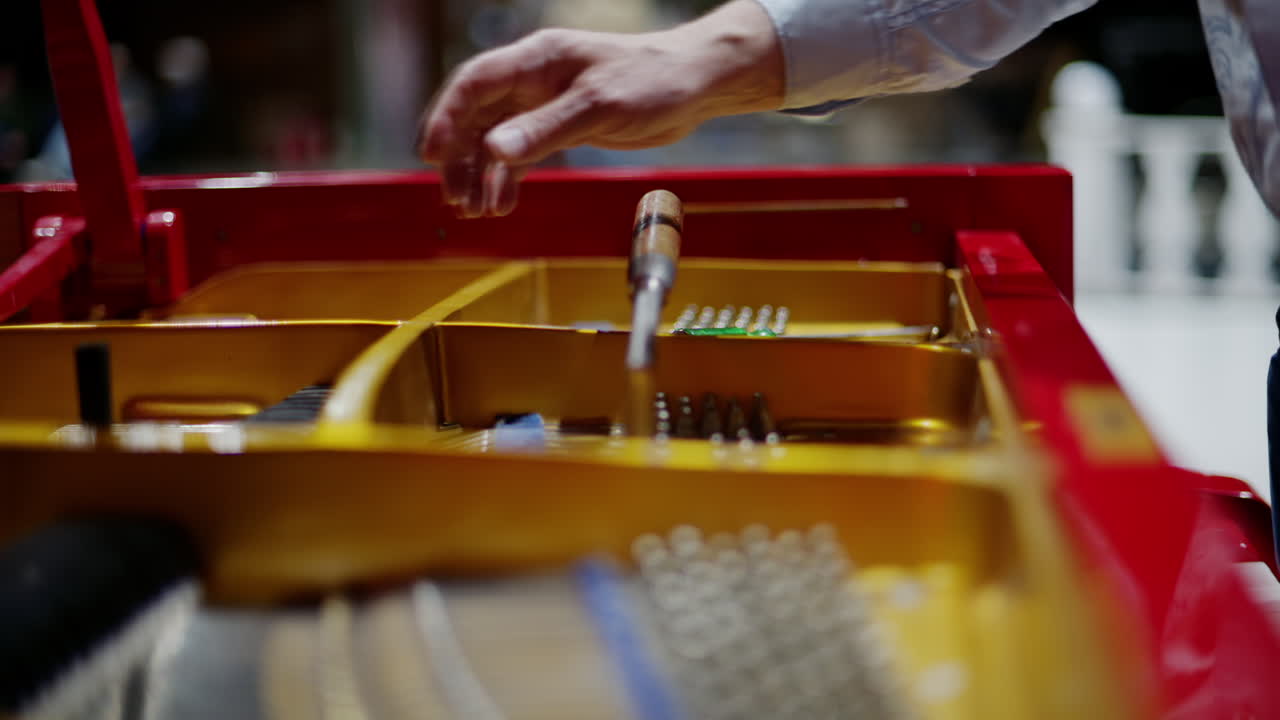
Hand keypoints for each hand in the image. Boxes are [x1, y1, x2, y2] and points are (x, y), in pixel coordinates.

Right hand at [418, 0, 783, 216]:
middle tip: (453, 196)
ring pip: (495, 139)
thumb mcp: (598, 106)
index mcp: (537, 60)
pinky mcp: (562, 126)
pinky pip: (521, 154)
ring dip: (481, 174)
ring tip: (474, 210)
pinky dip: (508, 179)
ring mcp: (545, 104)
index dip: (446, 117)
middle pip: (476, 116)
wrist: (694, 84)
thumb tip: (496, 151)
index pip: (474, 84)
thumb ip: (546, 129)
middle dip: (459, 157)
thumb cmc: (653, 79)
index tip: (430, 153)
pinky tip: (501, 205)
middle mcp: (534, 80)